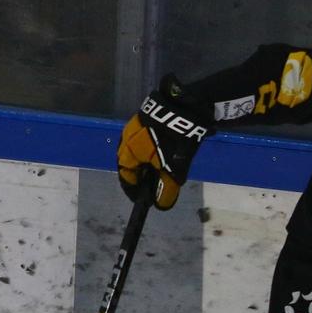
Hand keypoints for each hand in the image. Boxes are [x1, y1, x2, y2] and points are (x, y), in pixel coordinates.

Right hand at [117, 76, 213, 208]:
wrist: (186, 107)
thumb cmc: (176, 141)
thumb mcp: (173, 169)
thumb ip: (166, 188)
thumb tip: (160, 205)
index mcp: (128, 152)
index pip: (125, 177)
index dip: (134, 191)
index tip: (143, 200)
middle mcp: (126, 139)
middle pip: (130, 164)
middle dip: (140, 177)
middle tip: (153, 187)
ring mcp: (134, 126)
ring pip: (137, 152)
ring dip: (146, 164)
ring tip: (160, 172)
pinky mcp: (146, 119)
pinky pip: (144, 141)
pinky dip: (152, 152)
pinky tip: (164, 155)